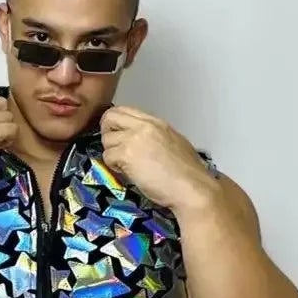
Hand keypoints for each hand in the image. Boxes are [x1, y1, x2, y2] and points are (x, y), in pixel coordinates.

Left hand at [99, 106, 215, 209]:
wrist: (191, 187)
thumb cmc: (187, 173)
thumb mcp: (172, 143)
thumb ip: (153, 137)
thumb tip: (140, 143)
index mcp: (156, 122)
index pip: (124, 110)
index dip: (116, 124)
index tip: (118, 136)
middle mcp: (144, 126)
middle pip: (110, 117)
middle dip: (107, 132)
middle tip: (114, 148)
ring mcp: (134, 138)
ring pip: (106, 139)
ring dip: (111, 153)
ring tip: (124, 165)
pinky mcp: (127, 154)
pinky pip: (107, 156)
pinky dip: (113, 166)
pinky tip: (126, 173)